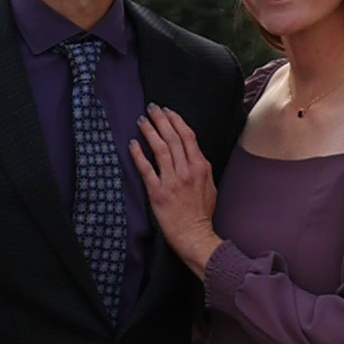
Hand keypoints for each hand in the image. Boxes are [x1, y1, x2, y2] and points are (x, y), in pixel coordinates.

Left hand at [129, 104, 219, 275]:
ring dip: (150, 131)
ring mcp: (172, 181)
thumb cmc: (202, 214)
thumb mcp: (210, 186)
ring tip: (142, 120)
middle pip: (173, 138)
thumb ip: (202, 168)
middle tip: (152, 108)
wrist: (195, 235)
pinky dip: (139, 154)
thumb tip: (194, 154)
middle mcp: (187, 170)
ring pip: (160, 149)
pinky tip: (133, 144)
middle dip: (161, 119)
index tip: (168, 112)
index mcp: (201, 167)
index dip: (176, 121)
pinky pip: (146, 169)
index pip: (188, 136)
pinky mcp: (158, 192)